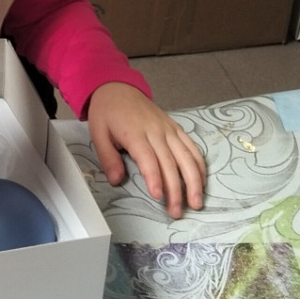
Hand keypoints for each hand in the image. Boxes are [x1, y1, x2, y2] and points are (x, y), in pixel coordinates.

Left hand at [85, 83, 205, 218]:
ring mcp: (169, 129)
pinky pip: (192, 147)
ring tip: (196, 202)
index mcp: (135, 133)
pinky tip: (201, 182)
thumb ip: (108, 158)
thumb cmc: (107, 112)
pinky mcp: (176, 128)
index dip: (155, 178)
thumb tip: (116, 180)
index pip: (148, 159)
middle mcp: (156, 131)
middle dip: (176, 189)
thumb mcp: (98, 133)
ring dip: (194, 181)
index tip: (158, 196)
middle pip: (170, 162)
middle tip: (177, 212)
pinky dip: (199, 165)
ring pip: (186, 156)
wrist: (118, 86)